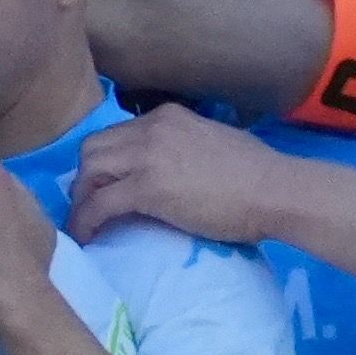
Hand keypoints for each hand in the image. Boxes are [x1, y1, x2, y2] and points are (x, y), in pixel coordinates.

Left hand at [67, 102, 286, 247]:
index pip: (117, 134)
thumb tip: (171, 173)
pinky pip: (99, 204)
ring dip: (81, 200)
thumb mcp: (212, 144)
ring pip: (89, 172)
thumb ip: (184, 149)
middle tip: (91, 206)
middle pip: (93, 149)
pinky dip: (86, 222)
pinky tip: (86, 237)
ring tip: (85, 225)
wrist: (275, 190)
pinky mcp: (146, 188)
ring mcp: (147, 156)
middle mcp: (151, 128)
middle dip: (85, 180)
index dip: (105, 163)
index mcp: (167, 117)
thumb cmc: (257, 175)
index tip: (104, 185)